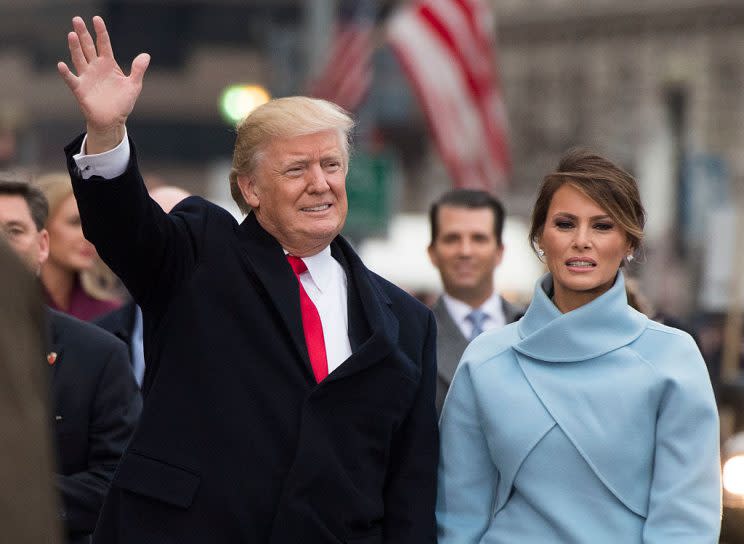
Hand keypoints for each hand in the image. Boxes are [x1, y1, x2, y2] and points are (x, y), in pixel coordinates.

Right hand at [57, 16, 149, 153]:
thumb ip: (138, 70)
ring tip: (72, 35)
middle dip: (83, 34)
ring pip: (79, 58)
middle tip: (77, 19)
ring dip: (75, 47)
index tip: (96, 19)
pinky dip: (66, 73)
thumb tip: (146, 55)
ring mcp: (86, 77)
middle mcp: (95, 67)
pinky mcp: (80, 89)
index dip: (101, 32)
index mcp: (108, 64)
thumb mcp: (134, 85)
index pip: (104, 44)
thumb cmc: (122, 102)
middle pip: (88, 47)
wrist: (113, 120)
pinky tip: (61, 65)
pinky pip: (71, 79)